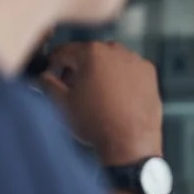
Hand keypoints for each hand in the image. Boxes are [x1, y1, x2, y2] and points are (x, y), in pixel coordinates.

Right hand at [40, 41, 161, 164]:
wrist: (130, 142)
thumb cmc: (95, 122)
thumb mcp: (61, 102)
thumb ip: (47, 83)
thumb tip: (43, 76)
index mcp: (92, 52)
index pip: (64, 52)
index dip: (54, 66)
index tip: (52, 78)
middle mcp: (116, 50)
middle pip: (88, 55)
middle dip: (79, 69)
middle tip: (74, 90)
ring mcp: (136, 61)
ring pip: (110, 61)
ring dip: (101, 72)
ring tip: (96, 96)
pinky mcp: (150, 74)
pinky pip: (128, 70)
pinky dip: (121, 78)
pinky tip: (117, 98)